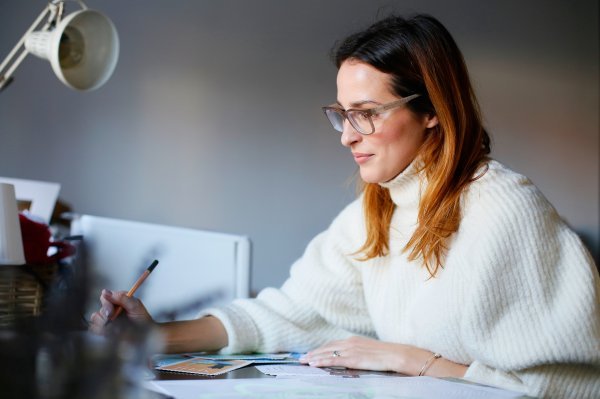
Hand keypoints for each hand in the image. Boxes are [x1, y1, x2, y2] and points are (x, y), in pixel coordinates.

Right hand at [88, 289, 153, 334]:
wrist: (145, 336)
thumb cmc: (142, 319)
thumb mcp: (135, 306)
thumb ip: (122, 298)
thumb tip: (106, 292)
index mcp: (118, 300)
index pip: (105, 297)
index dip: (106, 304)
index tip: (111, 311)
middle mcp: (111, 309)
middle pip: (99, 308)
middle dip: (105, 315)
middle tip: (113, 319)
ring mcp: (107, 319)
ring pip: (95, 318)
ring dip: (104, 323)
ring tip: (116, 328)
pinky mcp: (104, 330)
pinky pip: (94, 328)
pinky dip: (101, 331)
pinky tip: (111, 333)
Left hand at [299, 336, 467, 376]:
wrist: (401, 355)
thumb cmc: (389, 355)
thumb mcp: (372, 352)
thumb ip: (361, 354)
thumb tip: (354, 359)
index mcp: (355, 340)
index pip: (333, 344)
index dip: (321, 349)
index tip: (312, 353)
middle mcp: (351, 342)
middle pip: (327, 346)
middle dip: (314, 352)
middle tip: (302, 358)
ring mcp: (352, 349)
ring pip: (328, 352)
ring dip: (314, 357)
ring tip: (304, 362)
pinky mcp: (354, 358)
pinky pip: (334, 359)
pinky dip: (322, 361)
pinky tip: (315, 364)